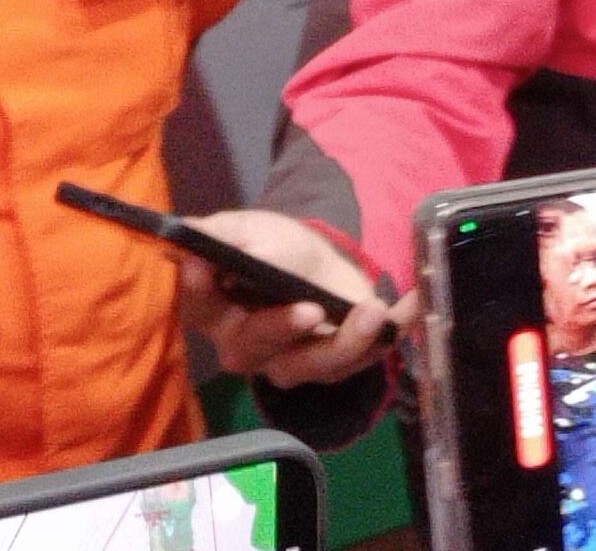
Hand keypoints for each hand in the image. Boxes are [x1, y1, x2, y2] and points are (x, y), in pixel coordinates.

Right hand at [178, 209, 416, 387]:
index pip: (197, 307)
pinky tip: (412, 303)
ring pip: (309, 366)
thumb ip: (219, 234)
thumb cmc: (274, 246)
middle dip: (280, 329)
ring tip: (370, 310)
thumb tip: (183, 232)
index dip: (198, 293)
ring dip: (343, 342)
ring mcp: (292, 362)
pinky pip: (362, 359)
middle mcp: (247, 345)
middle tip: (308, 308)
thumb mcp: (249, 229)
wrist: (321, 262)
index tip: (204, 271)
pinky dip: (389, 333)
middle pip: (253, 348)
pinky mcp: (335, 365)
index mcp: (215, 311)